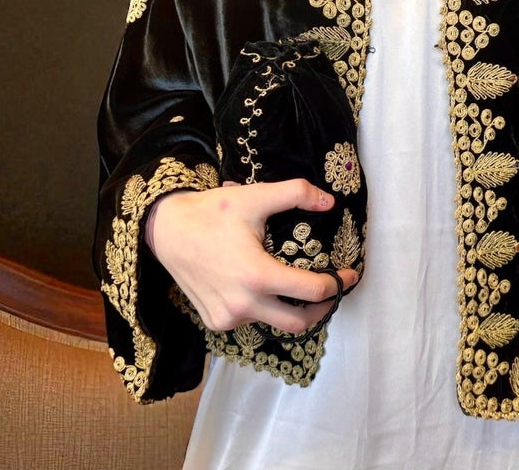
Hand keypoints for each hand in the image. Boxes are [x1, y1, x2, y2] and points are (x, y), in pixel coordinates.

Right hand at [146, 178, 357, 335]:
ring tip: (301, 289)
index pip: (312, 291)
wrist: (167, 230)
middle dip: (322, 309)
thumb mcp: (256, 196)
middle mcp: (244, 305)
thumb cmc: (212, 212)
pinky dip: (265, 310)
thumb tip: (329, 201)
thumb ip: (296, 194)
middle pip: (298, 322)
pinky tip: (267, 290)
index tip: (350, 274)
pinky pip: (250, 322)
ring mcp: (228, 318)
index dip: (338, 284)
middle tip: (332, 290)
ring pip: (273, 324)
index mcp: (258, 276)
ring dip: (292, 310)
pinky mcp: (215, 322)